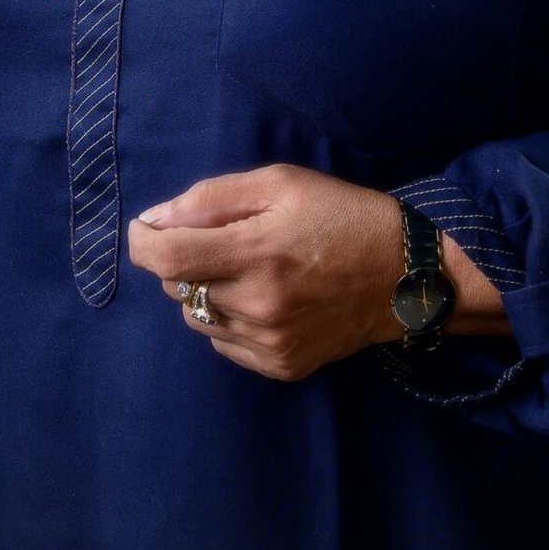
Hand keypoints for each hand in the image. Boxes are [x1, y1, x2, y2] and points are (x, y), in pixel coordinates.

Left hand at [125, 162, 508, 382]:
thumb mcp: (282, 183)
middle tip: (225, 242)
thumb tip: (156, 218)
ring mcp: (270, 341)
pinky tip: (265, 301)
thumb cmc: (342, 216)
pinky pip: (223, 344)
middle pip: (176, 287)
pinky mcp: (282, 365)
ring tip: (249, 273)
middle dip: (184, 261)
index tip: (147, 230)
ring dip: (206, 293)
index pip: (165, 258)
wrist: (407, 275)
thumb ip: (213, 197)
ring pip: (196, 317)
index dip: (142, 242)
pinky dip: (230, 322)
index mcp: (257, 252)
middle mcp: (259, 304)